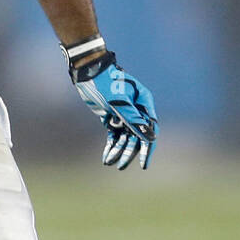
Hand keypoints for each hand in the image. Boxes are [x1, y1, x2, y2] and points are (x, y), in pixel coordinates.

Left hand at [71, 54, 157, 169]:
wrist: (88, 72)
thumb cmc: (106, 83)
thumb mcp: (119, 102)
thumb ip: (134, 119)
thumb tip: (151, 137)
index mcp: (144, 104)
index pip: (150, 130)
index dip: (147, 148)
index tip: (143, 164)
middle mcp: (137, 110)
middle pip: (137, 137)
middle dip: (129, 153)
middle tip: (121, 166)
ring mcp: (123, 114)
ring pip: (124, 138)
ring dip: (118, 151)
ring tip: (109, 162)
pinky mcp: (111, 116)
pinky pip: (113, 135)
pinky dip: (110, 146)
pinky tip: (106, 158)